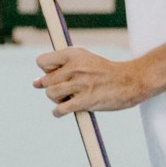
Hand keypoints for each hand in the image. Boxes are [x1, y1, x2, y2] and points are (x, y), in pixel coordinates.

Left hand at [34, 46, 155, 116]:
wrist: (130, 81)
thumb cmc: (106, 72)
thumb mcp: (85, 59)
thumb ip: (61, 67)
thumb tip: (35, 83)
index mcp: (74, 54)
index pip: (42, 61)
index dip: (46, 70)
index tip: (58, 74)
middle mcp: (74, 67)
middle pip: (45, 81)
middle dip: (51, 87)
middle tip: (66, 89)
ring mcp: (79, 85)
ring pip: (50, 94)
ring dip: (56, 99)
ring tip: (68, 98)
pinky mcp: (84, 101)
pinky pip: (60, 109)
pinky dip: (58, 112)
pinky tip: (64, 110)